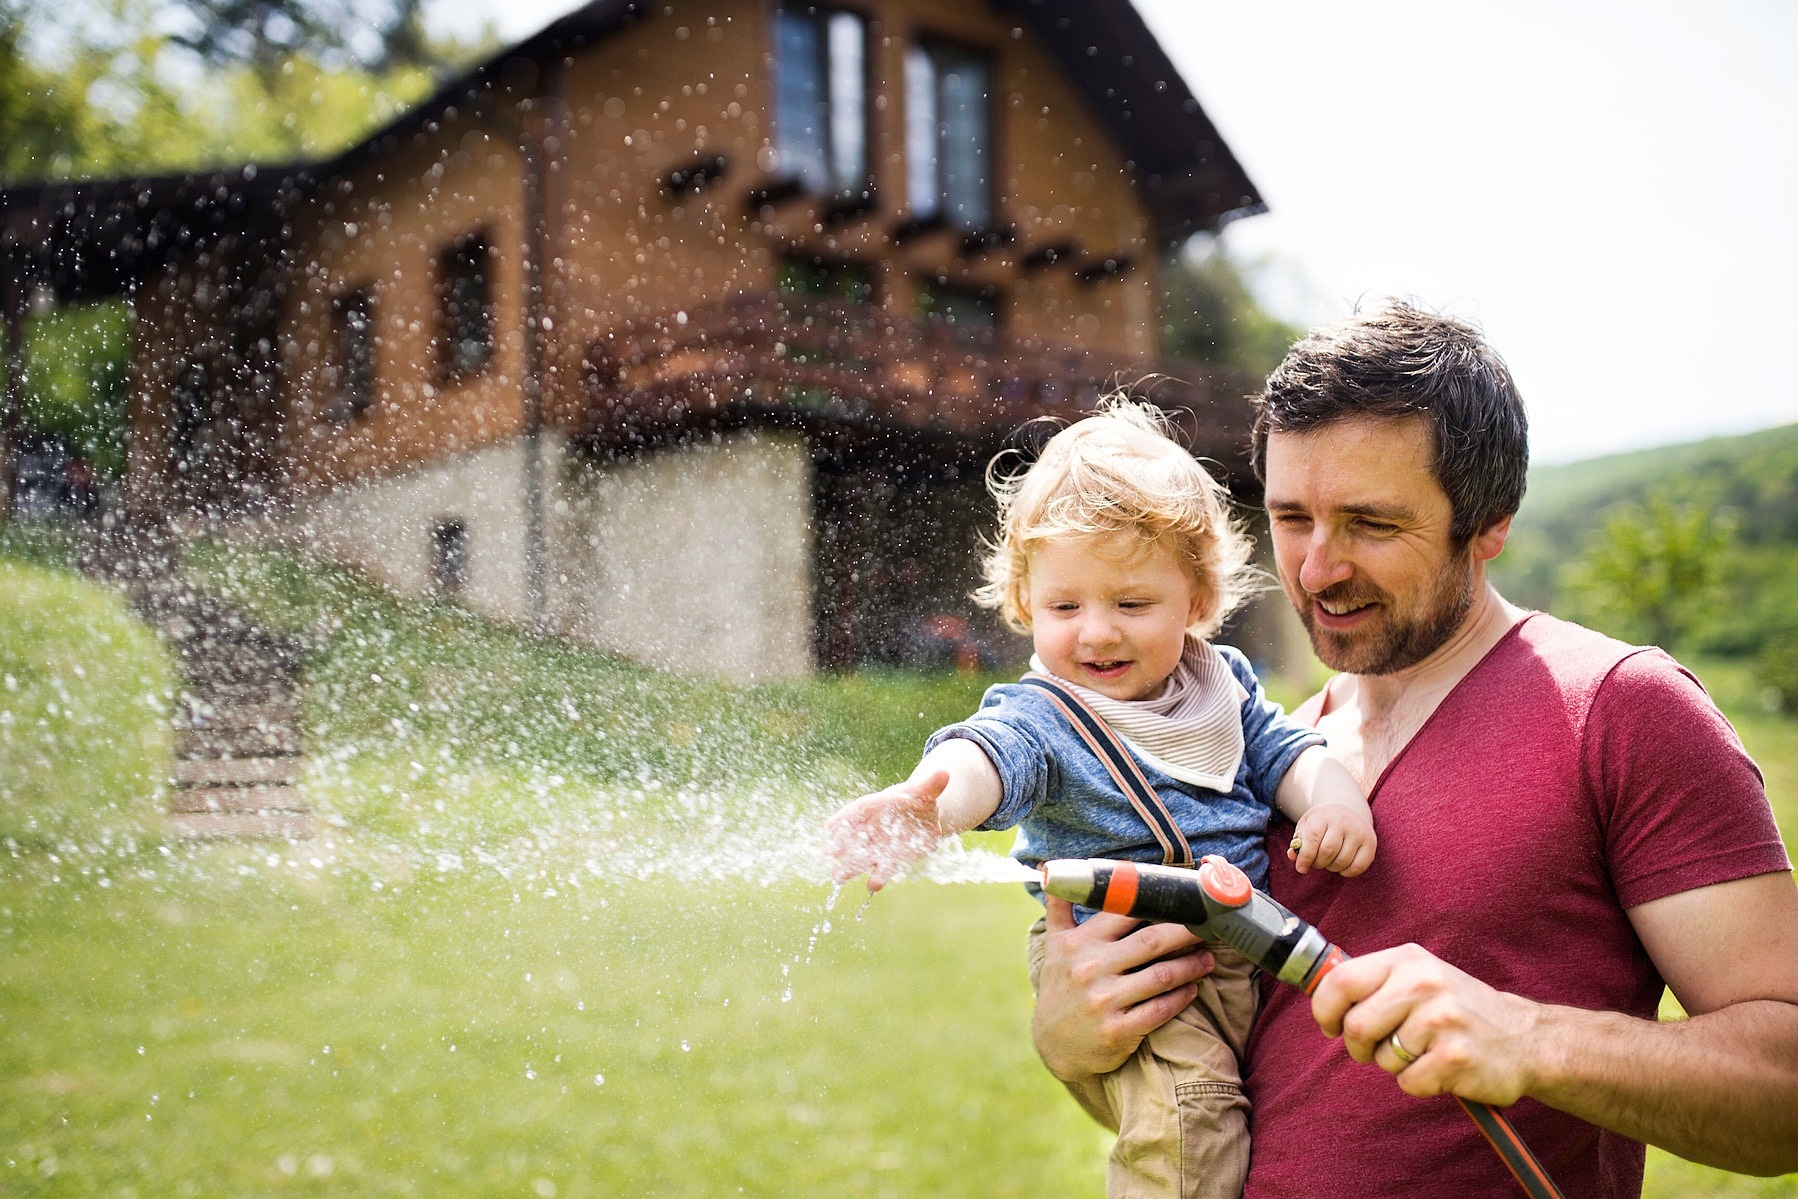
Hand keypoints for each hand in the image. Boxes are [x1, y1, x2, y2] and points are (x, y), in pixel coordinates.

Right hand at [824, 771, 949, 891]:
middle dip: (841, 845)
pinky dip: (878, 877)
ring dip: (851, 867)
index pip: (857, 811)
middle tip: (828, 854)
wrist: (923, 816)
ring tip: (837, 878)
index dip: (843, 819)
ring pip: (862, 856)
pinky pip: (882, 869)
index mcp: (875, 805)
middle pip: (853, 837)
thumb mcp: (923, 792)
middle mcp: (872, 827)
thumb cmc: (915, 800)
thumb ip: (931, 785)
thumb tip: (945, 774)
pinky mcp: (891, 860)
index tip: (829, 827)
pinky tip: (873, 887)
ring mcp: (879, 846)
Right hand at [1032, 895, 1213, 1082]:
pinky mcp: (1118, 1030)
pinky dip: (1180, 997)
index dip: (1156, 901)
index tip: (1183, 895)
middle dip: (1186, 930)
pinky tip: (1192, 989)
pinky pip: (1159, 1010)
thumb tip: (1051, 868)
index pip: (1123, 912)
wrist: (1053, 1043)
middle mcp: (1091, 968)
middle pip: (1151, 941)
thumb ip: (1059, 907)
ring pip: (1161, 976)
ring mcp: (1104, 1000)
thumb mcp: (1054, 945)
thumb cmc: (1060, 986)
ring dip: (1191, 965)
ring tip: (1208, 958)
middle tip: (1210, 925)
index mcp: (1079, 942)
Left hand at [1288, 802, 1376, 875]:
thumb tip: (1292, 855)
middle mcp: (1343, 821)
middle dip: (1318, 863)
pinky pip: (1358, 867)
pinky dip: (1347, 872)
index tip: (1301, 869)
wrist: (1347, 810)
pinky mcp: (1370, 843)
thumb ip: (1298, 841)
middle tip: (1316, 862)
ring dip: (1332, 867)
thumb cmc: (1322, 822)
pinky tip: (1342, 866)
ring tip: (1329, 861)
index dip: (1305, 856)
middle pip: (1328, 851)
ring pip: (1342, 861)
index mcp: (1324, 816)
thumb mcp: (1307, 826)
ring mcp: (1359, 831)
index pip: (1313, 838)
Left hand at [1310, 943, 1543, 1105]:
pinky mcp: (1454, 1058)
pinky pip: (1408, 1081)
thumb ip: (1373, 981)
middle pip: (1356, 1026)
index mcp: (1407, 961)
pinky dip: (1418, 1082)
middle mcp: (1424, 984)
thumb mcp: (1418, 977)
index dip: (1325, 1009)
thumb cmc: (1457, 1009)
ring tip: (1424, 1051)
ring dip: (1395, 1064)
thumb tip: (1319, 992)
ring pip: (1381, 1058)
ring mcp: (1441, 1021)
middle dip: (1359, 1047)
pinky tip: (1441, 1067)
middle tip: (1377, 1048)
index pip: (1341, 980)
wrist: (1525, 1039)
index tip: (1331, 1025)